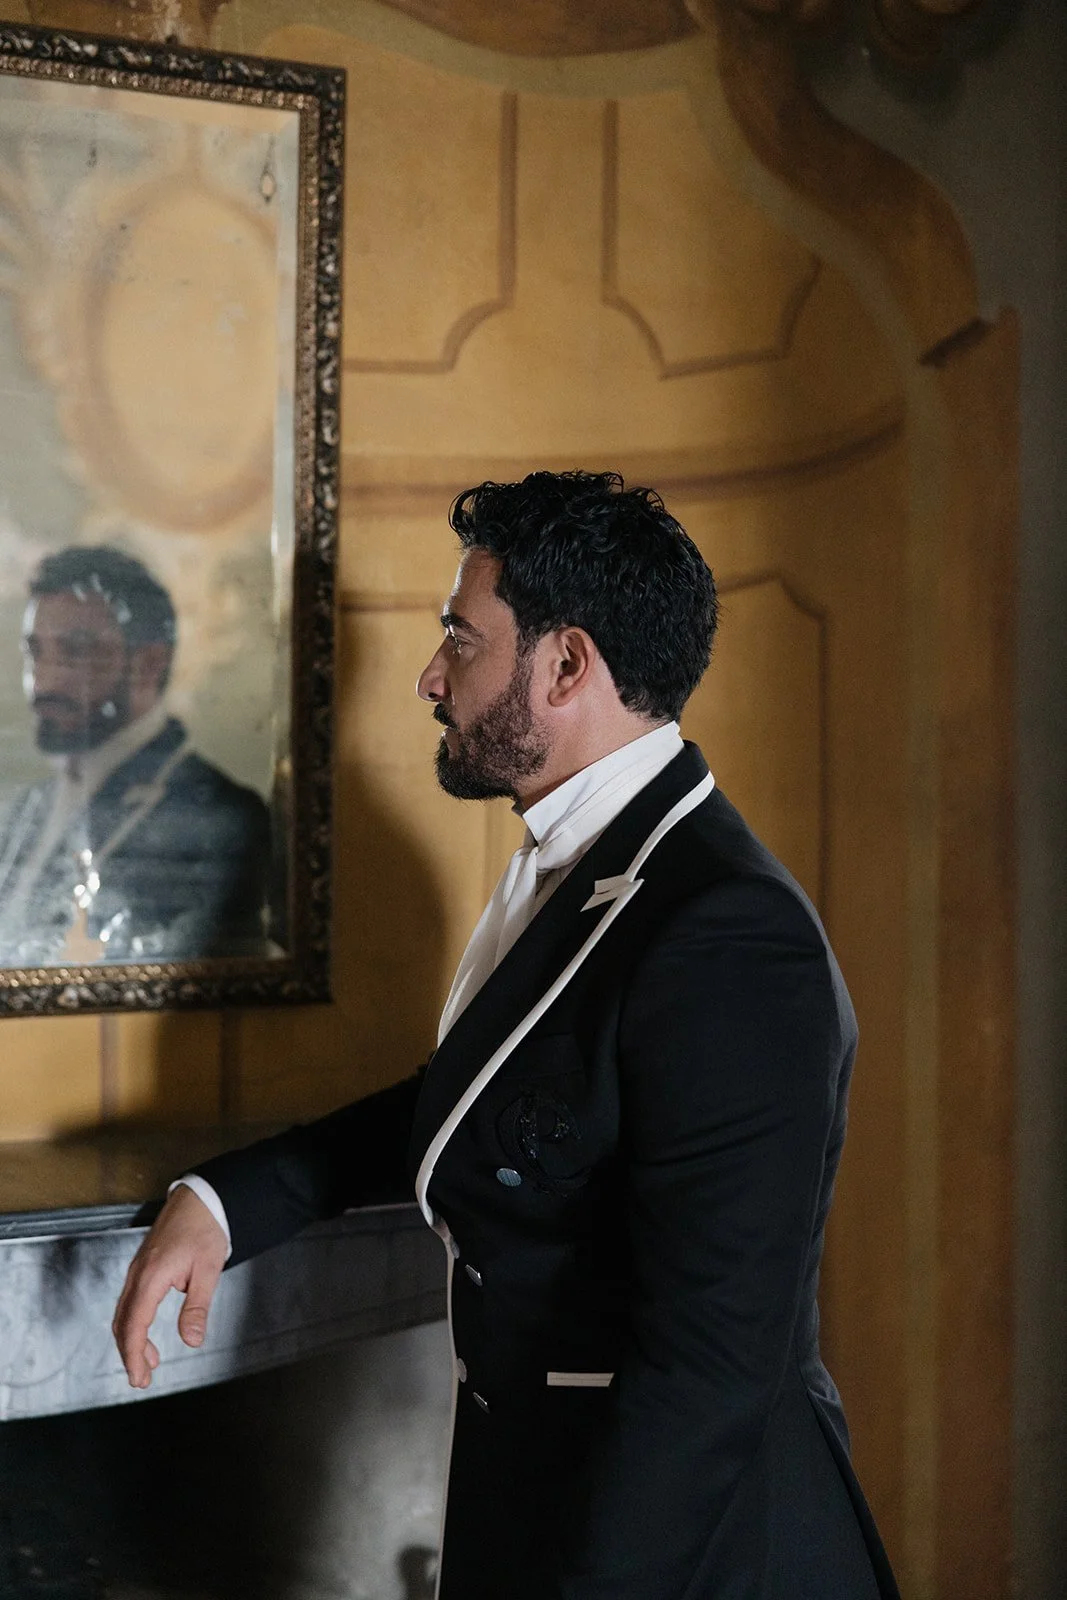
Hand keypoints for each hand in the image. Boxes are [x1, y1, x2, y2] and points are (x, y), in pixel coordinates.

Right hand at [112, 1183, 227, 1388]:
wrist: (201, 1197)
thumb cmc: (206, 1229)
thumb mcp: (208, 1270)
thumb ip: (197, 1307)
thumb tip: (191, 1340)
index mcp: (151, 1277)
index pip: (134, 1325)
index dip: (134, 1356)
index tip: (139, 1378)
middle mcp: (138, 1274)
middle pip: (122, 1323)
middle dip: (129, 1354)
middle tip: (141, 1379)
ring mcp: (137, 1269)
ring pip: (124, 1312)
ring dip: (131, 1340)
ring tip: (149, 1363)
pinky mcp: (143, 1266)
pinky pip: (130, 1300)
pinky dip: (134, 1322)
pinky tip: (149, 1332)